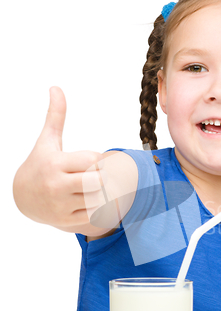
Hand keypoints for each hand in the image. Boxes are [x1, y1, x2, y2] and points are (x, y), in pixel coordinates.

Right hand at [13, 87, 104, 228]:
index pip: (92, 160)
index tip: (102, 161)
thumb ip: (55, 117)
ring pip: (100, 201)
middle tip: (107, 175)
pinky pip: (96, 217)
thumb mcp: (47, 141)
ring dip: (108, 195)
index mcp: (55, 164)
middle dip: (107, 177)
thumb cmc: (41, 165)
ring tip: (104, 188)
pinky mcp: (67, 222)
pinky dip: (103, 211)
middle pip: (99, 182)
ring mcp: (62, 207)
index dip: (103, 160)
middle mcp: (57, 187)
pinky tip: (99, 202)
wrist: (23, 198)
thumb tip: (56, 88)